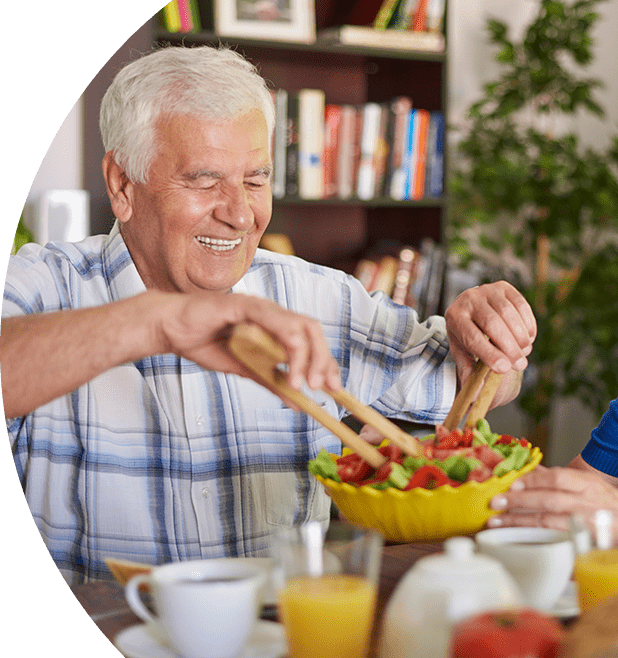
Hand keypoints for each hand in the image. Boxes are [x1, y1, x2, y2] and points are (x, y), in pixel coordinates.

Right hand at [158, 291, 340, 393]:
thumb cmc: (204, 342)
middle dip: (323, 359)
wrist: (171, 329)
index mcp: (274, 326)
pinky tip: (284, 367)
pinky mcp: (243, 305)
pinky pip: (272, 321)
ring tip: (300, 385)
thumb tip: (298, 403)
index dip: (326, 361)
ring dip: (306, 357)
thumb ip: (270, 381)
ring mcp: (259, 307)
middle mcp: (272, 314)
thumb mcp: (244, 369)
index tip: (334, 387)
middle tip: (321, 388)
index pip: (311, 339)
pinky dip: (284, 345)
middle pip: (312, 330)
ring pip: (298, 327)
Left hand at [444, 281, 535, 404]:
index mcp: (454, 318)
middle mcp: (467, 299)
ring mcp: (486, 290)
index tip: (505, 368)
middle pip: (493, 324)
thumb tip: (475, 399)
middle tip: (520, 365)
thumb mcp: (463, 356)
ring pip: (509, 314)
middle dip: (509, 347)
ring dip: (520, 337)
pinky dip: (528, 324)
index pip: (472, 337)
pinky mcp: (504, 287)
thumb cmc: (467, 339)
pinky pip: (521, 305)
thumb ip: (469, 375)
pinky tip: (527, 338)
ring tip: (523, 353)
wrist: (471, 312)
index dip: (490, 354)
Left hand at [488, 462, 617, 534]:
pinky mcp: (582, 542)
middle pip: (549, 500)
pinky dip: (534, 538)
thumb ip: (557, 476)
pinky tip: (516, 537)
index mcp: (586, 484)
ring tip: (497, 522)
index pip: (557, 477)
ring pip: (548, 521)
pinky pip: (554, 539)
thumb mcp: (586, 483)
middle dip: (519, 501)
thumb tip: (527, 467)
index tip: (513, 483)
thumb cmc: (604, 502)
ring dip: (519, 521)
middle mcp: (587, 503)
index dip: (534, 479)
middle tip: (495, 502)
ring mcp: (585, 524)